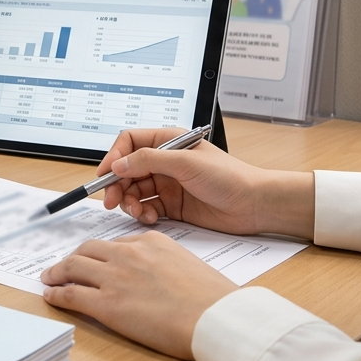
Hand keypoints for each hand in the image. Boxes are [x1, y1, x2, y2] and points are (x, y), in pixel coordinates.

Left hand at [41, 231, 236, 359]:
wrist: (216, 319)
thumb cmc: (212, 299)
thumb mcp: (187, 265)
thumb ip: (164, 263)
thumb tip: (153, 276)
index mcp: (150, 241)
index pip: (115, 243)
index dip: (100, 253)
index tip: (95, 260)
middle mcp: (128, 254)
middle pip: (88, 250)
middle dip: (73, 257)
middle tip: (64, 266)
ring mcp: (114, 277)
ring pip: (73, 266)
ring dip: (57, 272)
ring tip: (50, 277)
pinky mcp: (106, 304)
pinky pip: (70, 294)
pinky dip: (56, 294)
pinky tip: (51, 296)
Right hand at [97, 128, 313, 237]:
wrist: (255, 205)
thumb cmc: (229, 177)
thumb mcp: (186, 162)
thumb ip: (148, 160)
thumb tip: (118, 164)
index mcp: (168, 141)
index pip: (129, 143)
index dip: (114, 157)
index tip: (105, 175)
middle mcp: (165, 161)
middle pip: (127, 170)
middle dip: (117, 185)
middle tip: (111, 202)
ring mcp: (168, 184)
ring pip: (134, 191)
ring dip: (129, 202)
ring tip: (136, 212)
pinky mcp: (172, 206)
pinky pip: (146, 208)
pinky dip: (142, 214)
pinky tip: (150, 219)